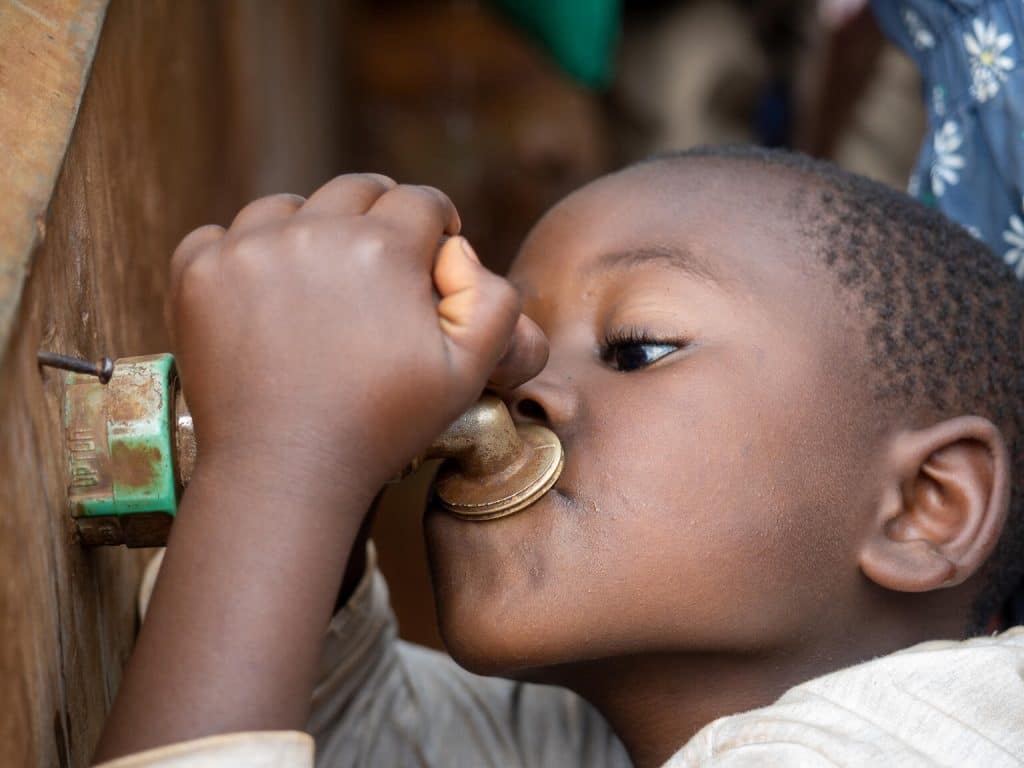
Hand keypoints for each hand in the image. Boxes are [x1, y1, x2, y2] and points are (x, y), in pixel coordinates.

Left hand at [168, 174, 546, 496]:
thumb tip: (458, 249)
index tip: (429, 253)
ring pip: (288, 207)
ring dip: (310, 230)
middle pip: (356, 189)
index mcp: (383, 248)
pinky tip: (262, 296)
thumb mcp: (470, 372)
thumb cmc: (380, 425)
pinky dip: (242, 254)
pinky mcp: (198, 274)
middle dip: (379, 216)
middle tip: (379, 264)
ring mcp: (248, 249)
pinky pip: (222, 234)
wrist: (285, 472)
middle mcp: (314, 232)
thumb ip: (492, 300)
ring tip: (317, 284)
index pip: (421, 201)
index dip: (436, 224)